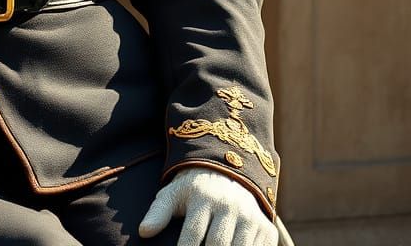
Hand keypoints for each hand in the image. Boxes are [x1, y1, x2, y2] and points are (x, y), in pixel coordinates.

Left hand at [138, 168, 277, 245]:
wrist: (230, 173)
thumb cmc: (195, 190)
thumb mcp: (174, 193)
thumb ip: (159, 212)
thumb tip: (143, 232)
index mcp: (203, 196)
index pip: (192, 233)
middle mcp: (229, 205)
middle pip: (218, 244)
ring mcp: (251, 217)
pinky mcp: (267, 229)